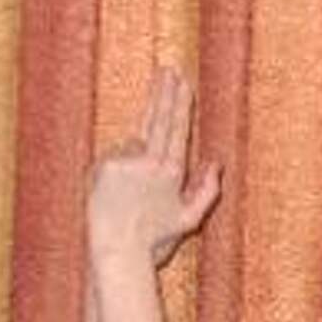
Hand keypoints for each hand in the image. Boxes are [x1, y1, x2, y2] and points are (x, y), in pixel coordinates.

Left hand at [86, 67, 222, 269]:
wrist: (118, 251)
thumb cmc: (152, 242)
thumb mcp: (188, 222)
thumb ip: (207, 191)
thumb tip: (216, 162)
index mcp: (173, 172)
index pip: (177, 127)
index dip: (179, 102)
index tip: (181, 81)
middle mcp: (152, 162)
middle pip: (158, 118)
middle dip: (163, 93)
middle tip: (167, 69)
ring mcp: (127, 161)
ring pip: (129, 148)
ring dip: (129, 161)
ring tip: (128, 195)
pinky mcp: (105, 165)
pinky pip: (110, 159)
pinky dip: (111, 171)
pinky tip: (113, 195)